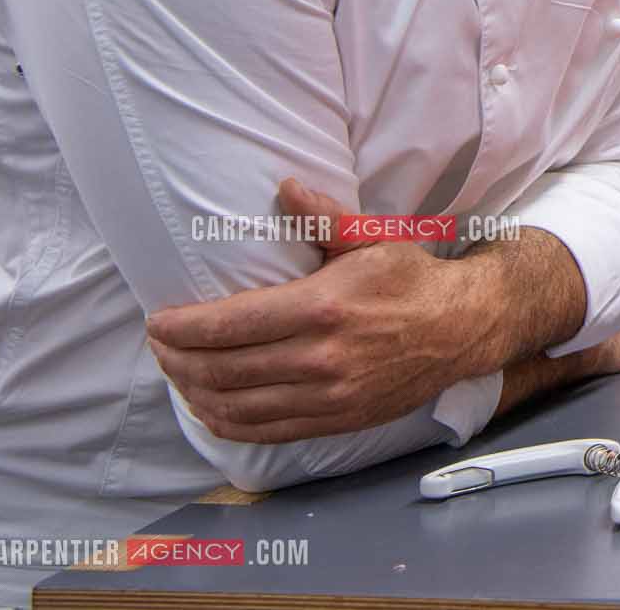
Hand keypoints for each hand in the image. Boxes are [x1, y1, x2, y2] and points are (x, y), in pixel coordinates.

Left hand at [146, 179, 479, 443]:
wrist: (462, 327)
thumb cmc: (412, 279)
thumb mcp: (372, 238)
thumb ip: (323, 218)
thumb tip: (284, 187)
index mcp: (323, 306)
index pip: (229, 325)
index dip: (182, 327)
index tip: (157, 321)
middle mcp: (321, 357)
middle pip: (222, 368)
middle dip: (177, 358)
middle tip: (160, 345)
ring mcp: (328, 396)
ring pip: (235, 405)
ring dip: (194, 391)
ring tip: (177, 373)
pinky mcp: (335, 420)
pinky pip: (263, 431)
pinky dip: (225, 422)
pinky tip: (209, 406)